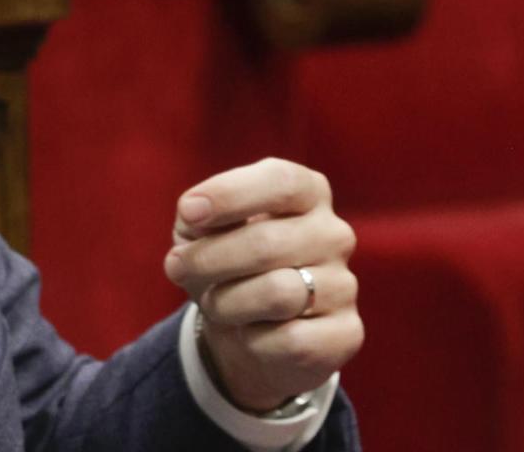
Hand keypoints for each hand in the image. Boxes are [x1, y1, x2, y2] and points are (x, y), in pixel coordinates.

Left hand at [164, 158, 362, 412]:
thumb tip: (193, 215)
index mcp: (306, 193)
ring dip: (227, 303)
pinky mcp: (346, 332)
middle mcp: (333, 233)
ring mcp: (345, 284)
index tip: (189, 212)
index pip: (280, 181)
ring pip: (279, 294)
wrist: (252, 333)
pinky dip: (255, 341)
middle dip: (208, 260)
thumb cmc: (225, 264)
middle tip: (177, 268)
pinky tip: (251, 333)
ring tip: (215, 304)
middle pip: (267, 243)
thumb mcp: (202, 231)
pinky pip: (294, 341)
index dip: (230, 194)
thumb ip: (197, 216)